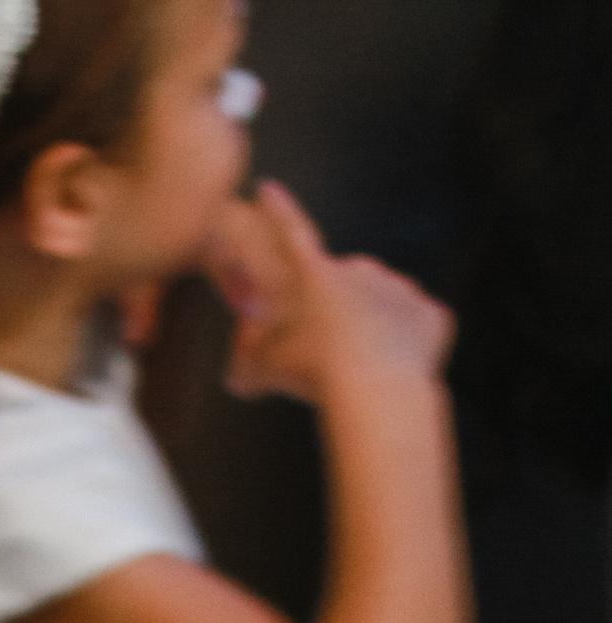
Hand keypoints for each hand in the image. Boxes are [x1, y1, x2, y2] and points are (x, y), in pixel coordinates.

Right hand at [205, 181, 452, 404]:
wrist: (376, 389)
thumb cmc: (313, 373)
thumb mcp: (262, 368)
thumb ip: (249, 362)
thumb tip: (238, 376)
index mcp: (316, 275)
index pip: (290, 234)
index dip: (278, 211)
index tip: (269, 188)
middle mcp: (360, 270)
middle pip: (343, 283)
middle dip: (335, 306)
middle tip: (325, 347)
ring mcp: (401, 290)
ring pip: (382, 304)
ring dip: (371, 325)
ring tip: (359, 366)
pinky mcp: (431, 315)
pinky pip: (415, 326)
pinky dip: (404, 344)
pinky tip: (390, 367)